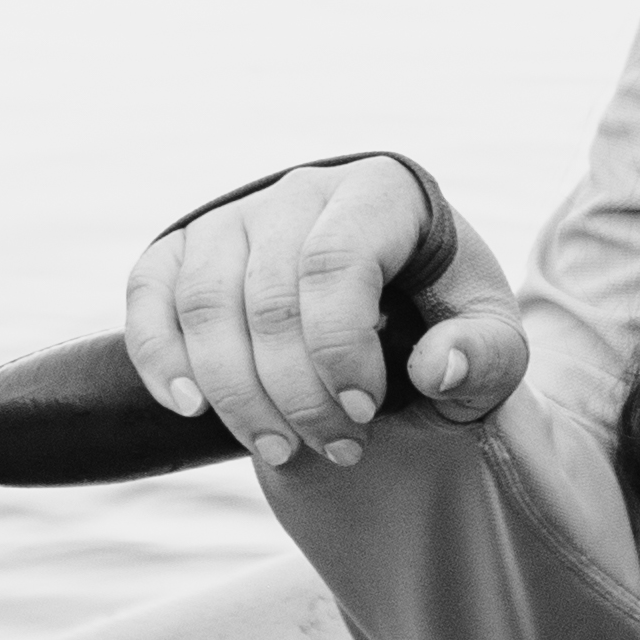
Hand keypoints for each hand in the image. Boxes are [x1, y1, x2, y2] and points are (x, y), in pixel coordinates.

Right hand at [119, 154, 528, 470]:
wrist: (392, 305)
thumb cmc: (442, 316)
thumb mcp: (489, 337)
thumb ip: (485, 354)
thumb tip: (436, 369)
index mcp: (382, 190)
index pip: (337, 263)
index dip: (340, 350)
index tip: (364, 412)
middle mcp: (301, 189)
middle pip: (269, 296)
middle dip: (295, 392)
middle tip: (334, 449)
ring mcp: (234, 214)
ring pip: (206, 303)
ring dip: (235, 392)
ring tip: (279, 450)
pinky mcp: (185, 247)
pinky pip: (149, 293)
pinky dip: (159, 354)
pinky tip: (190, 407)